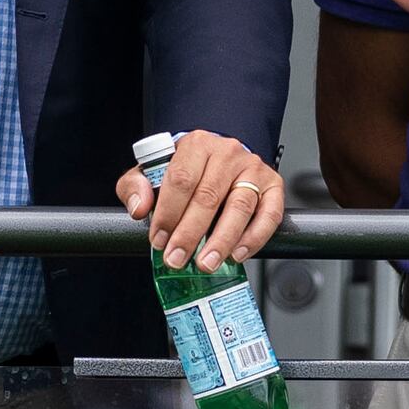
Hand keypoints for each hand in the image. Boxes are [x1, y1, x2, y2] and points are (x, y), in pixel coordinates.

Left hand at [117, 129, 284, 269]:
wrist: (219, 160)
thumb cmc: (187, 170)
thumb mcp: (153, 172)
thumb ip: (136, 186)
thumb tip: (139, 208)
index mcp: (196, 145)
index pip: (180, 179)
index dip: (168, 214)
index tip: (159, 240)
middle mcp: (227, 153)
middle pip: (208, 196)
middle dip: (190, 234)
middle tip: (178, 259)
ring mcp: (253, 168)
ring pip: (240, 207)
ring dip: (222, 241)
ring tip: (206, 263)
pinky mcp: (273, 185)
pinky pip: (269, 214)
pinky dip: (254, 237)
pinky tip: (238, 254)